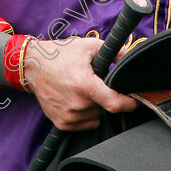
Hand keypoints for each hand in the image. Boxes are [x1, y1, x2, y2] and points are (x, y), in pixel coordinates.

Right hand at [21, 36, 137, 129]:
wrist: (33, 66)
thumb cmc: (61, 54)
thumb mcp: (88, 46)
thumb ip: (113, 52)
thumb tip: (129, 58)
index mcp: (85, 85)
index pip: (114, 103)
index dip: (129, 104)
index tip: (137, 102)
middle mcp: (76, 104)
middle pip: (105, 108)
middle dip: (106, 96)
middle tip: (96, 83)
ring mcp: (68, 116)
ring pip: (96, 116)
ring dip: (96, 106)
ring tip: (83, 90)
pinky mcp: (61, 123)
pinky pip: (85, 123)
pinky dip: (86, 114)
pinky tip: (77, 99)